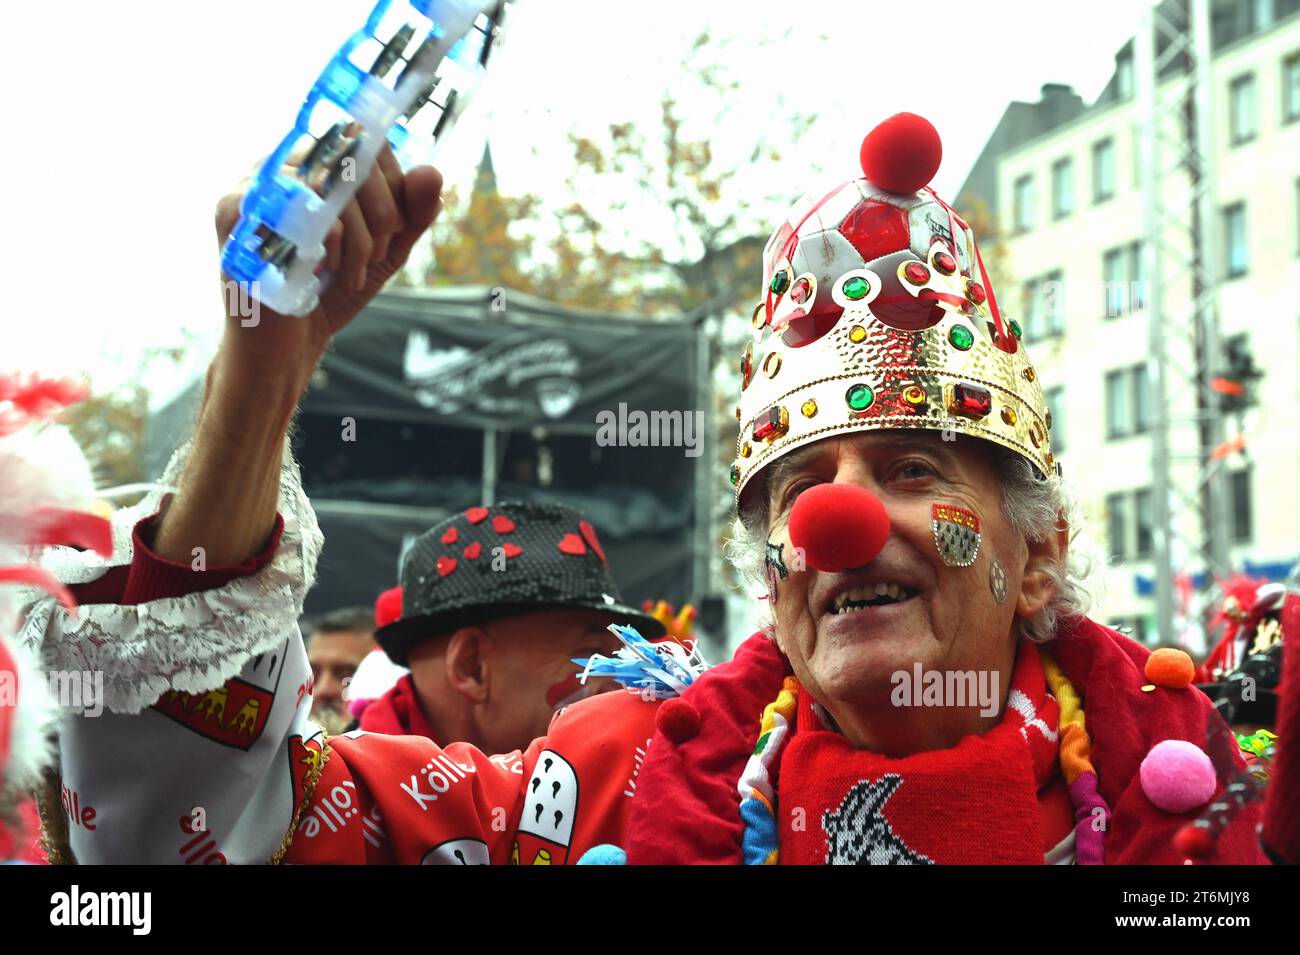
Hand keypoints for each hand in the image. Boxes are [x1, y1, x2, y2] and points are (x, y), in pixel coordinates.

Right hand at [213, 147, 443, 377]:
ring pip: (330, 180)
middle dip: (382, 213)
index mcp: (316, 165)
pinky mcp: (235, 212)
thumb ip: (412, 213)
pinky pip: (297, 205)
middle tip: (376, 256)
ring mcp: (255, 184)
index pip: (365, 140)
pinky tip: (325, 268)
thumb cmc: (331, 290)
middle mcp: (283, 164)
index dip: (394, 182)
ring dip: (359, 235)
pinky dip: (328, 241)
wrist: (290, 344)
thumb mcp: (385, 251)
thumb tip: (433, 173)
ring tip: (351, 271)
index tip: (397, 227)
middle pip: (351, 155)